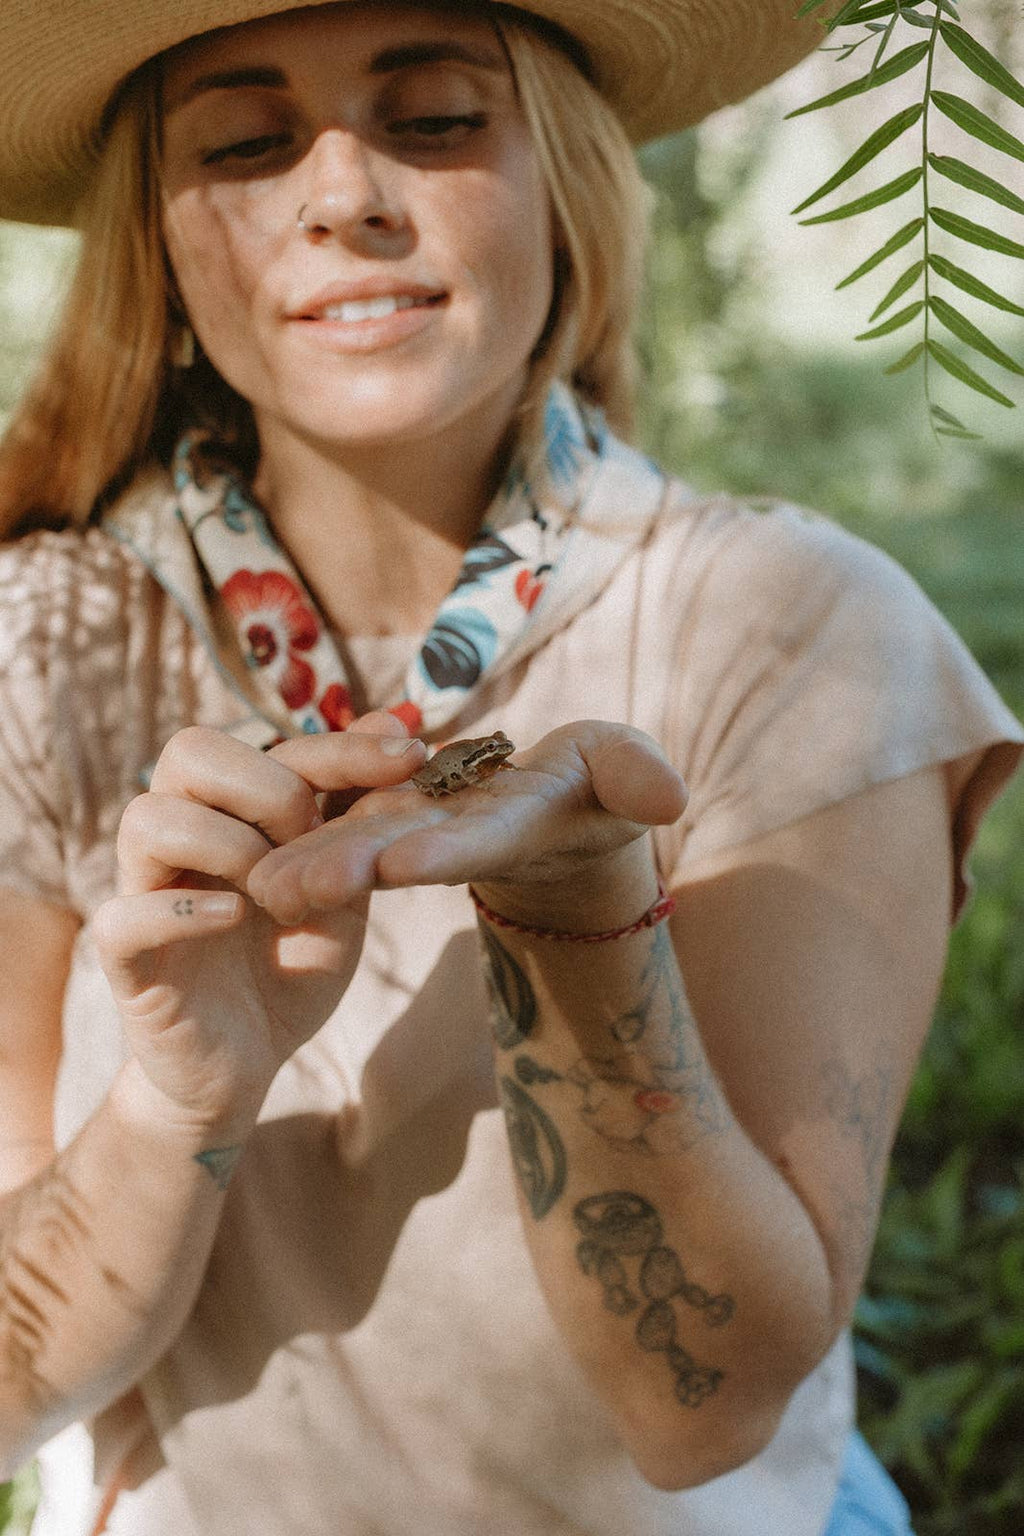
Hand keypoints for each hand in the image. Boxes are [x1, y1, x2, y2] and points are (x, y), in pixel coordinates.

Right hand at [92, 714, 426, 1131]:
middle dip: (270, 786)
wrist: (248, 1064)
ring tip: (273, 893)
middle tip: (316, 842)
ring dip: (226, 844)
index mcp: (230, 812)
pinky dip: (184, 912)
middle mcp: (179, 837)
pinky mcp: (125, 957)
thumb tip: (397, 721)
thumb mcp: (344, 892)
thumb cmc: (290, 967)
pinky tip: (237, 920)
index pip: (272, 747)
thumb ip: (359, 818)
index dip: (340, 746)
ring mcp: (145, 891)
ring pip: (147, 818)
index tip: (409, 759)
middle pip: (188, 751)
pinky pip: (124, 916)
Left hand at [246, 722, 687, 930]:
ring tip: (254, 887)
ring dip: (307, 866)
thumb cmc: (603, 782)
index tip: (404, 863)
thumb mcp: (626, 769)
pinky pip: (339, 824)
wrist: (560, 811)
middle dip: (348, 872)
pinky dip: (299, 838)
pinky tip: (249, 849)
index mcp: (510, 827)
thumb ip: (638, 776)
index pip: (475, 842)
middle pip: (398, 854)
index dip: (443, 850)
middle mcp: (455, 837)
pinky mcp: (390, 815)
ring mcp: (418, 829)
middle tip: (291, 891)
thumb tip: (671, 798)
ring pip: (356, 845)